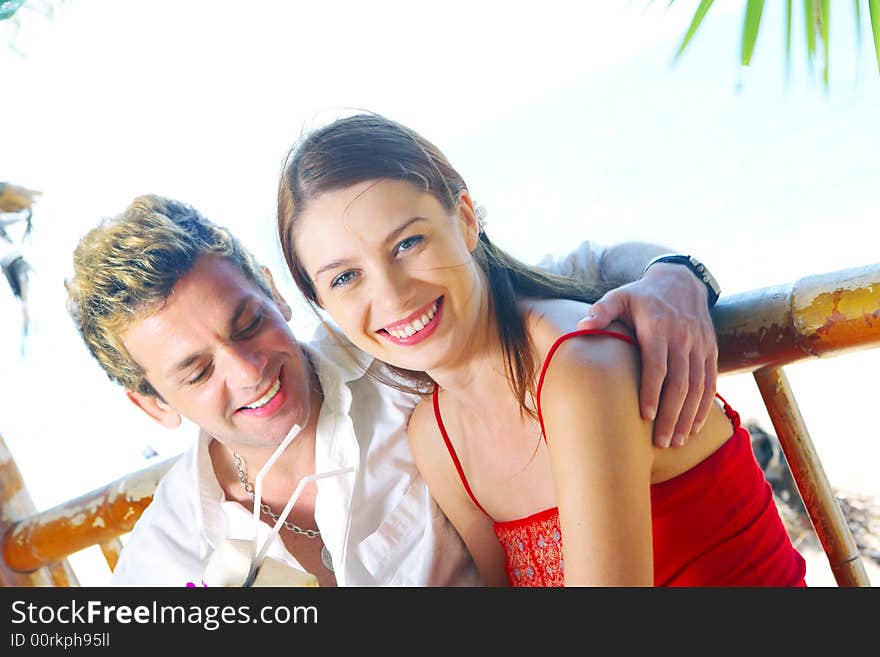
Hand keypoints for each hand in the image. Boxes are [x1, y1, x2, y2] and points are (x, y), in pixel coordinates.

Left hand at [576, 263, 718, 447]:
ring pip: (698, 387)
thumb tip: (581, 326)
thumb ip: (601, 311)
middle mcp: (683, 338)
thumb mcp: (618, 296)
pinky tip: (694, 428)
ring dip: (688, 417)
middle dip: (671, 415)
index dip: (653, 391)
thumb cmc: (641, 295)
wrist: (681, 281)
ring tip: (676, 441)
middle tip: (660, 442)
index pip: (657, 364)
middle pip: (680, 383)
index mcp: (658, 327)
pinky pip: (710, 383)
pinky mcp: (710, 351)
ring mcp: (700, 345)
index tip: (646, 416)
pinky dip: (704, 407)